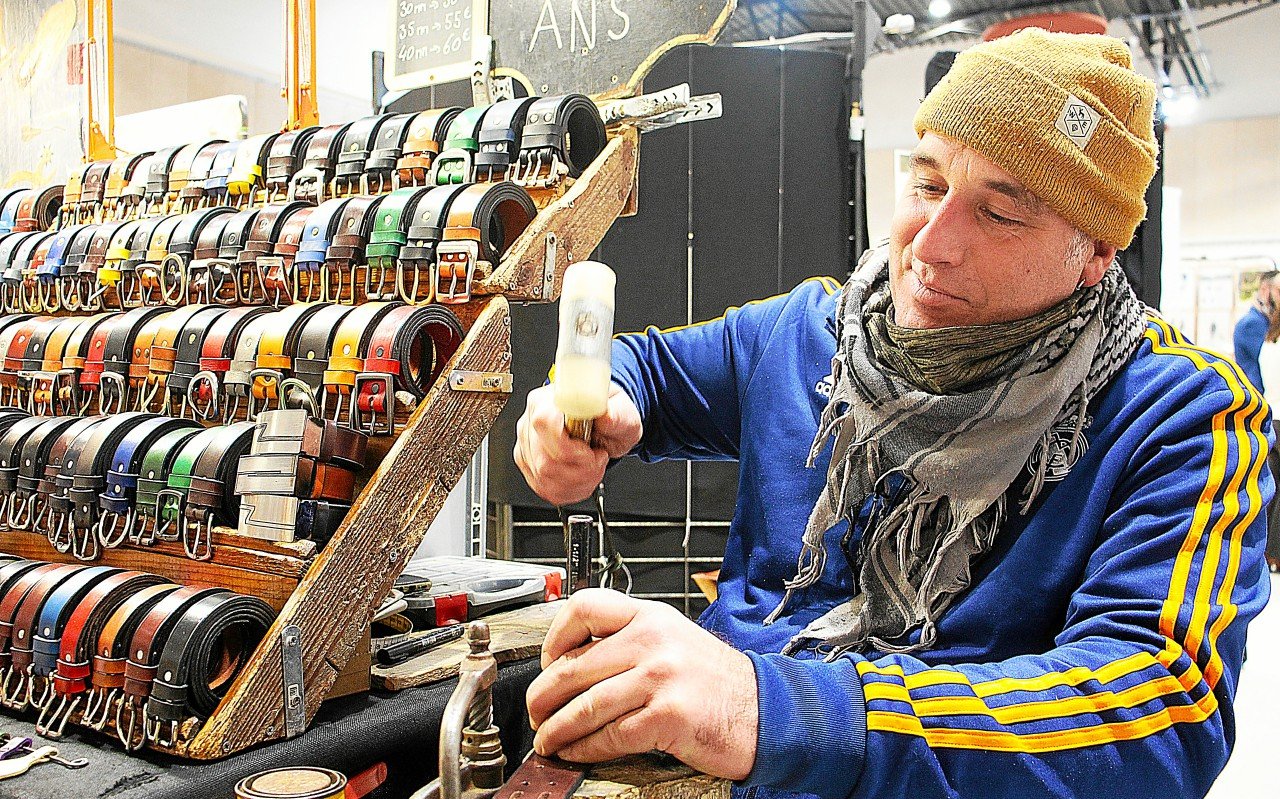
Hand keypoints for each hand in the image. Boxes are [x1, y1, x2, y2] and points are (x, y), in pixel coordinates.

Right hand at [514, 383, 642, 505]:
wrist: (606, 430)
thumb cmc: (609, 416)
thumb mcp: (622, 411)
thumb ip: (615, 414)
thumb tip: (605, 417)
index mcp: (549, 400)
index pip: (543, 423)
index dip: (568, 446)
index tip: (589, 450)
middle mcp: (531, 421)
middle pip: (544, 459)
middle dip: (579, 468)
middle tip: (597, 458)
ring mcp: (527, 445)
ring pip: (544, 477)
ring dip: (577, 480)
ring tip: (592, 465)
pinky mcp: (529, 465)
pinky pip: (545, 488)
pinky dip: (570, 489)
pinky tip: (582, 476)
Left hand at [526, 589, 757, 779]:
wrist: (765, 710)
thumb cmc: (717, 682)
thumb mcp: (674, 640)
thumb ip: (629, 643)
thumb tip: (573, 665)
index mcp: (651, 617)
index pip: (585, 607)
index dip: (555, 636)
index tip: (547, 660)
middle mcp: (653, 641)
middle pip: (574, 665)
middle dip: (543, 696)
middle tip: (536, 712)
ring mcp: (660, 678)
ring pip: (586, 705)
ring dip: (558, 729)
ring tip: (548, 739)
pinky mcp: (667, 716)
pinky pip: (609, 735)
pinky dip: (585, 748)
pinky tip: (577, 752)